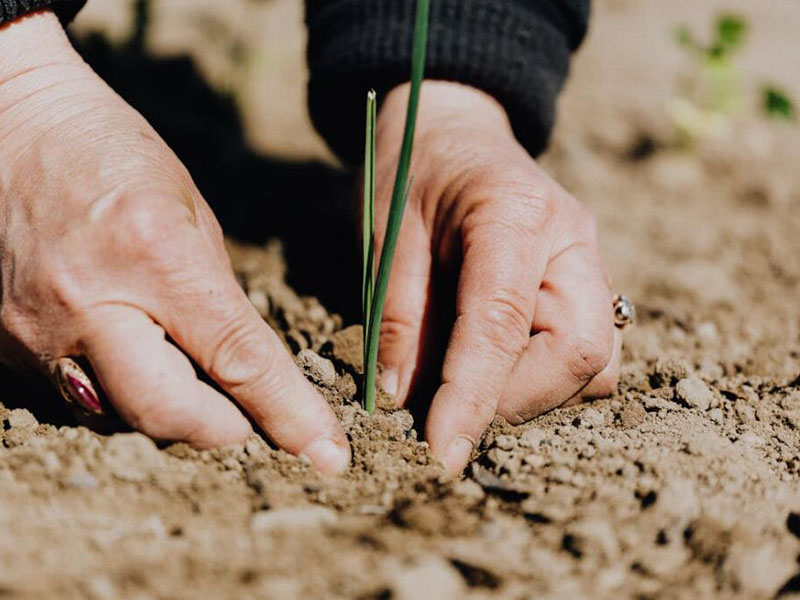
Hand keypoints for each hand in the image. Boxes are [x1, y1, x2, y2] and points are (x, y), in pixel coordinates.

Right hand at [0, 11, 349, 473]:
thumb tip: (245, 370)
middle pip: (170, 416)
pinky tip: (129, 351)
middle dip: (225, 430)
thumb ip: (218, 297)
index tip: (327, 455)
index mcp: (154, 255)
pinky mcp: (3, 345)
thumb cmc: (111, 152)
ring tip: (184, 369)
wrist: (6, 124)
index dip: (289, 415)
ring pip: (121, 419)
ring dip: (171, 412)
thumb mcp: (190, 211)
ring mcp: (35, 332)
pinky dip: (118, 391)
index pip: (237, 360)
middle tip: (249, 416)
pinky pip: (77, 399)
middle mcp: (88, 304)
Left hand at [374, 81, 620, 474]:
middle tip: (450, 410)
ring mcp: (591, 262)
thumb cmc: (412, 173)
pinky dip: (545, 378)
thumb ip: (397, 314)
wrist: (453, 132)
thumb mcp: (386, 234)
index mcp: (515, 213)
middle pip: (580, 353)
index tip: (441, 453)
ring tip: (469, 383)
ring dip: (533, 394)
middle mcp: (572, 239)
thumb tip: (403, 399)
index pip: (503, 324)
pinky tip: (496, 364)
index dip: (472, 397)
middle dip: (514, 401)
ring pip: (596, 363)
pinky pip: (590, 353)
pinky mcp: (589, 285)